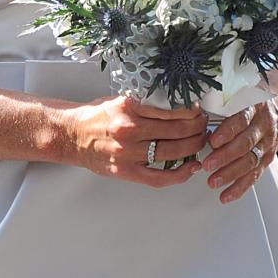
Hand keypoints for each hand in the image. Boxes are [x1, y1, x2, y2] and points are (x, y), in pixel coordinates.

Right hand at [63, 95, 207, 186]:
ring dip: (194, 148)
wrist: (72, 135)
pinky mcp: (126, 171)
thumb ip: (147, 103)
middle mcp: (129, 129)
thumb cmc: (96, 117)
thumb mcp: (121, 101)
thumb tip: (180, 105)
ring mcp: (128, 152)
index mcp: (129, 108)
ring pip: (173, 152)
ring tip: (201, 143)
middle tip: (205, 126)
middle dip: (198, 128)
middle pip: (177, 131)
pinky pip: (160, 177)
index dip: (192, 112)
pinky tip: (191, 167)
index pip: (172, 110)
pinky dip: (180, 174)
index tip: (199, 112)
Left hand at [200, 83, 277, 203]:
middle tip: (208, 164)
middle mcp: (263, 126)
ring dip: (231, 174)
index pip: (241, 119)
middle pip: (245, 144)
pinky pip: (254, 175)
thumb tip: (195, 111)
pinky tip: (226, 195)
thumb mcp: (241, 93)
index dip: (227, 131)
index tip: (213, 140)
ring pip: (250, 161)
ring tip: (213, 182)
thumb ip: (222, 102)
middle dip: (225, 156)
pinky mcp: (267, 158)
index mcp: (254, 107)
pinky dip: (240, 187)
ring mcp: (267, 143)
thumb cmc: (254, 99)